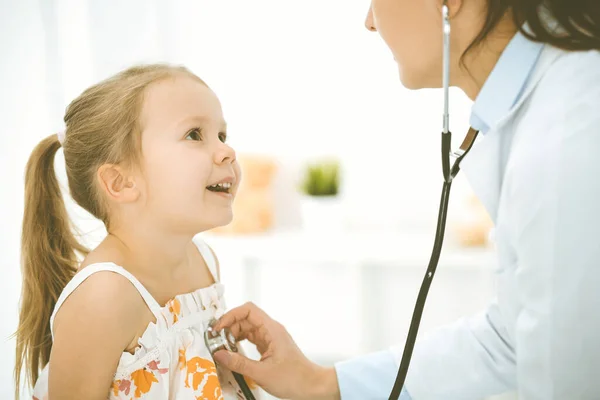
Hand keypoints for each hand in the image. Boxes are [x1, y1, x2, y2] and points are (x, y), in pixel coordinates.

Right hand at [213, 302, 339, 399]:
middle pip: (245, 318)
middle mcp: (271, 330)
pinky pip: (251, 339)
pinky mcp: (270, 347)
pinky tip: (233, 352)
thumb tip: (219, 354)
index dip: (231, 315)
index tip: (219, 327)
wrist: (311, 386)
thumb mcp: (262, 373)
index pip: (248, 310)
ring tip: (223, 347)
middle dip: (230, 327)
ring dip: (234, 335)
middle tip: (217, 340)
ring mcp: (271, 338)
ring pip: (247, 329)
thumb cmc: (294, 378)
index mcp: (272, 330)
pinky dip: (240, 343)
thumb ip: (238, 363)